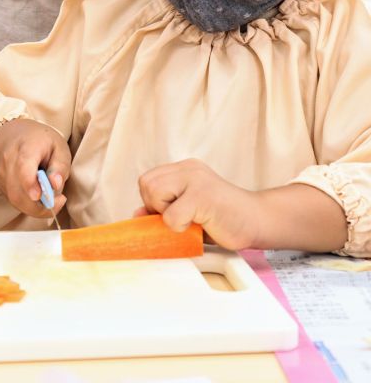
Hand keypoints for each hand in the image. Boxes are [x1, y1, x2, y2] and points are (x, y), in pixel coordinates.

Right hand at [0, 119, 70, 218]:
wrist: (16, 136)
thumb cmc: (42, 142)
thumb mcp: (60, 148)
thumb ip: (60, 167)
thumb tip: (55, 185)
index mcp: (27, 147)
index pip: (23, 167)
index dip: (29, 184)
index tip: (38, 196)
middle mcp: (9, 160)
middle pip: (18, 190)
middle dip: (38, 206)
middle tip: (60, 201)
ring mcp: (2, 173)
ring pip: (15, 199)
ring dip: (35, 208)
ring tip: (52, 199)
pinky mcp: (1, 184)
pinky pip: (14, 201)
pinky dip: (29, 205)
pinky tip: (41, 197)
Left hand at [136, 159, 260, 250]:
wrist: (259, 222)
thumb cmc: (223, 219)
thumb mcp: (188, 212)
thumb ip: (163, 210)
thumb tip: (136, 214)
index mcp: (184, 169)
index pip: (147, 180)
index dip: (153, 202)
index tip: (172, 213)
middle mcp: (188, 168)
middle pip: (146, 183)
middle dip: (156, 206)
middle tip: (181, 217)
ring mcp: (196, 179)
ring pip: (154, 193)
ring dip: (167, 214)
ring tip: (190, 219)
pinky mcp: (202, 195)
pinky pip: (171, 216)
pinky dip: (179, 227)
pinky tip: (201, 225)